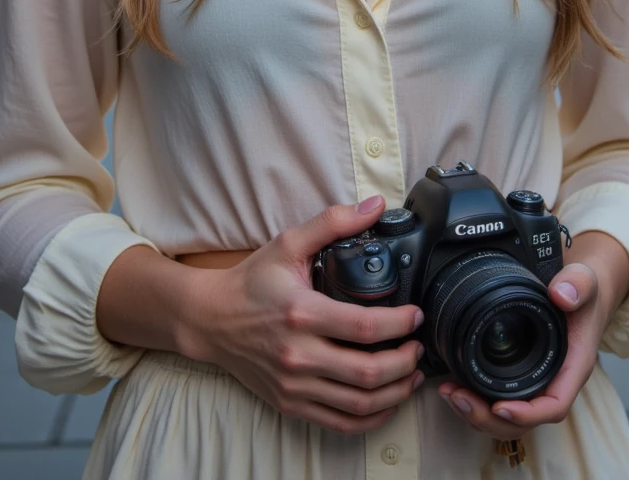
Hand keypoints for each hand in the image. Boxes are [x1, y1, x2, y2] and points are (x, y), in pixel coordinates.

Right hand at [181, 196, 424, 435]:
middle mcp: (298, 355)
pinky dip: (371, 417)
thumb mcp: (289, 243)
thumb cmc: (251, 282)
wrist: (211, 320)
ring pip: (359, 403)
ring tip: (411, 375)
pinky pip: (340, 422)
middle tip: (418, 347)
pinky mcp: (290, 403)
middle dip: (405, 362)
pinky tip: (386, 401)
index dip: (400, 324)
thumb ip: (333, 222)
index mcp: (301, 313)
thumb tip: (375, 206)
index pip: (364, 326)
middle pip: (367, 372)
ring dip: (395, 393)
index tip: (416, 316)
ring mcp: (294, 384)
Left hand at [438, 230, 628, 438]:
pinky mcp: (523, 375)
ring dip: (478, 414)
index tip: (500, 407)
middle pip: (525, 421)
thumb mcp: (585, 282)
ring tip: (450, 395)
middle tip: (459, 399)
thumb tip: (561, 294)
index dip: (527, 413)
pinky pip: (502, 401)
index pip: (554, 405)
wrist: (582, 293)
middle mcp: (554, 381)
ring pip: (510, 418)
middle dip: (490, 418)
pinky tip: (457, 389)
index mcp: (571, 367)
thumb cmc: (584, 293)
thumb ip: (577, 285)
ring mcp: (537, 381)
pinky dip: (478, 402)